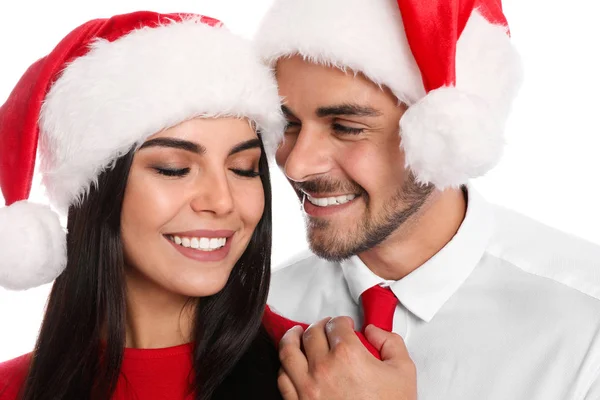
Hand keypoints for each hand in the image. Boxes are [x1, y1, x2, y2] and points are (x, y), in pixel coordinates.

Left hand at [277, 316, 416, 399]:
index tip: (345, 324)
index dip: (341, 321)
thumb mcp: (403, 372)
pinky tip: (290, 363)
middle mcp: (323, 368)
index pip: (336, 325)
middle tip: (325, 327)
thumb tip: (374, 331)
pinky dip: (285, 366)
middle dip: (320, 325)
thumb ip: (391, 343)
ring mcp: (307, 387)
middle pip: (312, 333)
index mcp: (347, 355)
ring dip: (292, 338)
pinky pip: (283, 378)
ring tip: (296, 334)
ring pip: (288, 351)